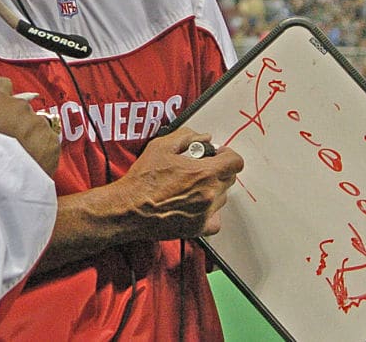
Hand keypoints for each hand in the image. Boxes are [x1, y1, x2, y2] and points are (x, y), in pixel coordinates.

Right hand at [0, 71, 59, 177]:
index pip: (0, 84)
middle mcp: (19, 106)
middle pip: (18, 105)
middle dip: (12, 118)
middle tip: (1, 139)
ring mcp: (37, 124)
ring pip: (34, 123)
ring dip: (27, 133)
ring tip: (14, 155)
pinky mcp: (51, 142)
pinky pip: (48, 140)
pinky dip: (40, 148)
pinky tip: (27, 161)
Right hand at [112, 125, 242, 240]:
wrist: (130, 209)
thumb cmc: (143, 180)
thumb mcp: (161, 146)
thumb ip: (186, 136)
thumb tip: (203, 137)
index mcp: (204, 173)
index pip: (235, 162)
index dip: (227, 155)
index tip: (218, 155)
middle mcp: (209, 194)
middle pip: (230, 178)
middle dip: (218, 170)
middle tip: (200, 167)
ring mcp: (205, 213)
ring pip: (223, 198)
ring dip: (214, 189)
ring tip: (193, 186)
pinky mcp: (198, 228)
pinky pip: (216, 220)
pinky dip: (210, 212)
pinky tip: (197, 205)